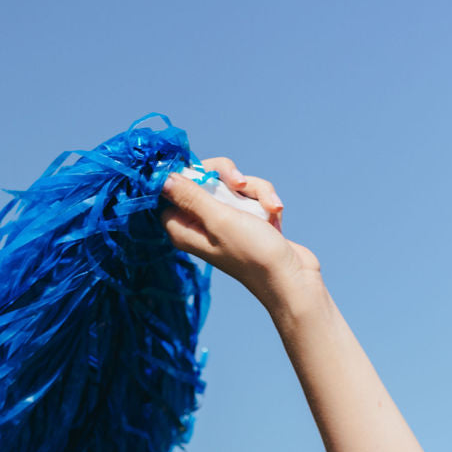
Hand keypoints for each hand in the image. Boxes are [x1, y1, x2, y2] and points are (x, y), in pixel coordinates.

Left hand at [161, 157, 320, 306]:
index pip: (171, 192)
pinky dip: (264, 201)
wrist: (289, 276)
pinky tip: (274, 217)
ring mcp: (224, 221)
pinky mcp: (245, 219)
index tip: (204, 174)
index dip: (186, 176)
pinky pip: (251, 195)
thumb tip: (162, 179)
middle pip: (204, 179)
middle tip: (239, 185)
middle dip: (228, 176)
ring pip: (233, 184)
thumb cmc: (252, 253)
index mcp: (185, 229)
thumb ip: (190, 197)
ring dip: (255, 191)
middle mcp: (201, 225)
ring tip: (268, 210)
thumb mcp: (218, 219)